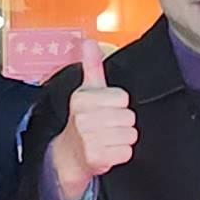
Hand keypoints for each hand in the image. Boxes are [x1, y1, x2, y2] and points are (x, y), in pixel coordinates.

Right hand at [45, 45, 134, 199]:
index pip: (123, 98)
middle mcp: (84, 118)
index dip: (119, 105)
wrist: (68, 155)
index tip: (106, 110)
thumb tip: (89, 42)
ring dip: (122, 140)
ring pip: (130, 135)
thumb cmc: (83, 121)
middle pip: (129, 117)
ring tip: (108, 139)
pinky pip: (126, 152)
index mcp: (83, 99)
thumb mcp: (87, 91)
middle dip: (122, 124)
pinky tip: (108, 151)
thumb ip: (92, 66)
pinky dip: (121, 154)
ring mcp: (88, 139)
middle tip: (107, 127)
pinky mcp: (96, 158)